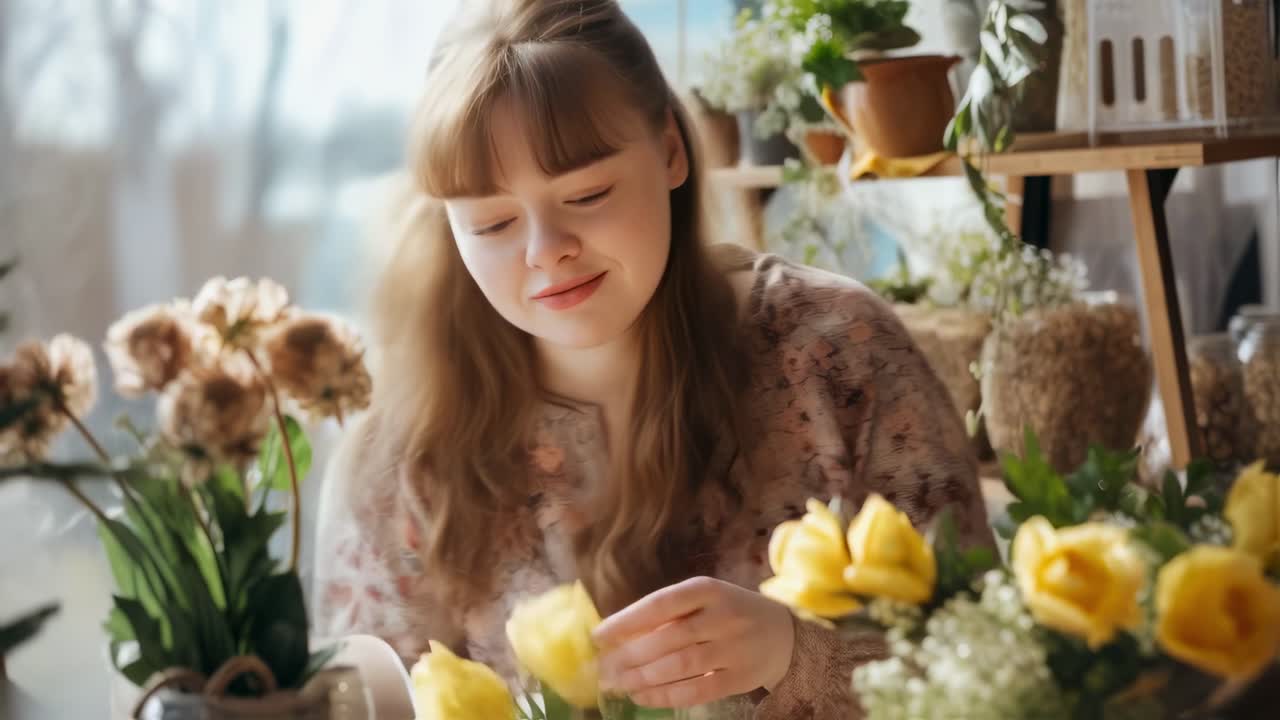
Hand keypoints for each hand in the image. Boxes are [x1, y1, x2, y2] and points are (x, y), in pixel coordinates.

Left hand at [592, 576, 795, 707]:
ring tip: (619, 684)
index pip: (660, 604)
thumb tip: (618, 635)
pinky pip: (697, 690)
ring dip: (643, 678)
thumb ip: (669, 614)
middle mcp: (722, 616)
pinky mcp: (741, 677)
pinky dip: (665, 696)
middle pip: (667, 639)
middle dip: (629, 656)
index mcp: (708, 589)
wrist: (784, 634)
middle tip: (604, 669)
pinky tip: (643, 697)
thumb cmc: (729, 612)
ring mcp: (734, 648)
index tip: (599, 637)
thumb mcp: (705, 599)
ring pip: (680, 666)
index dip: (626, 621)